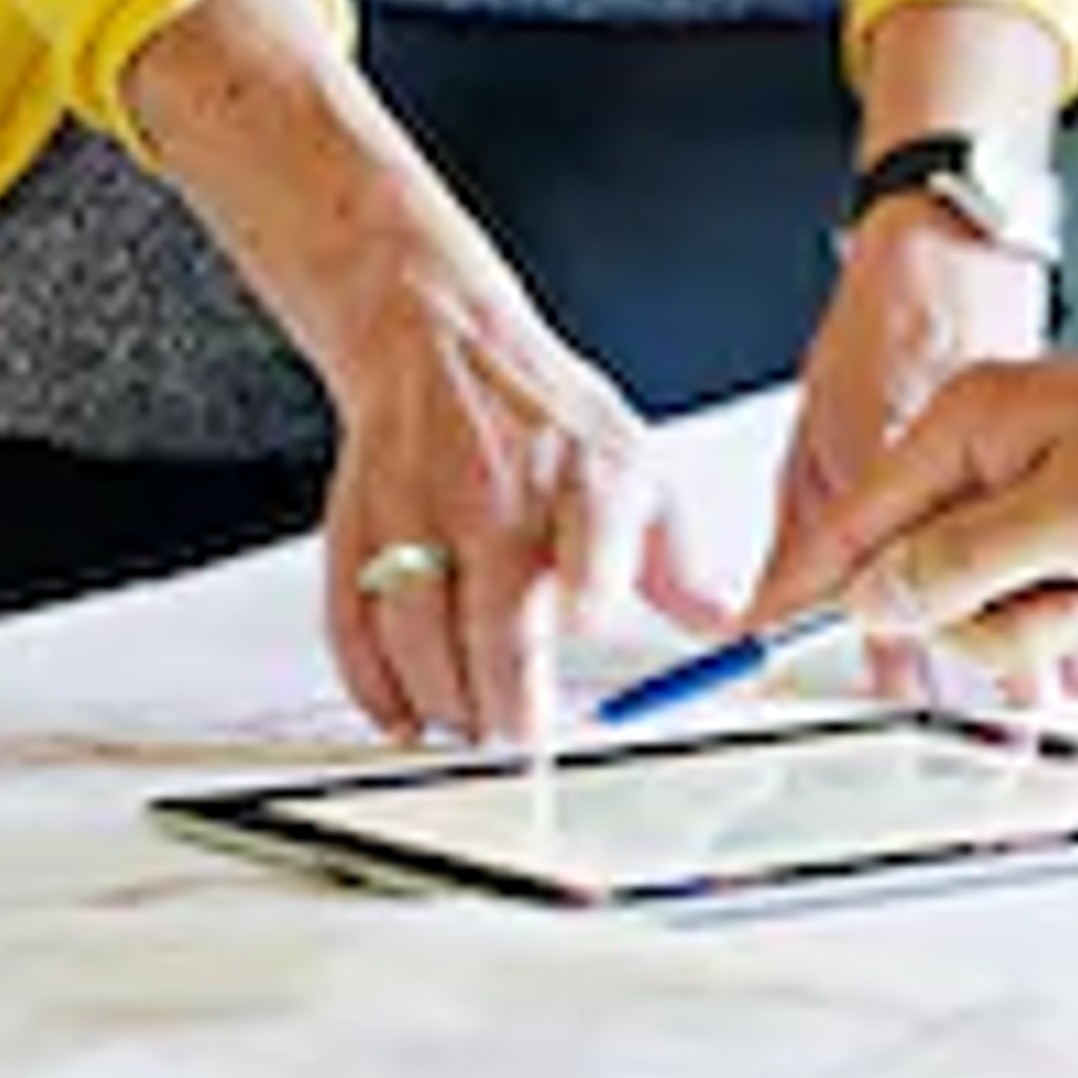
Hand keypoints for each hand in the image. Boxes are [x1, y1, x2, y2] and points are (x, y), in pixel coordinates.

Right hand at [123, 0, 720, 743]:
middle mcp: (496, 497)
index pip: (591, 548)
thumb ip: (678, 561)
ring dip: (443, 699)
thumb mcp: (634, 467)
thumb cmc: (541, 415)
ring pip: (417, 631)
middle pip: (497, 621)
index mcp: (580, 479)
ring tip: (471, 725)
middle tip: (521, 739)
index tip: (587, 633)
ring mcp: (419, 515)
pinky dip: (373, 682)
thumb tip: (725, 630)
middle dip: (509, 700)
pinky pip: (352, 622)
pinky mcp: (356, 530)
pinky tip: (404, 712)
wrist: (432, 338)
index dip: (591, 595)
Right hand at [821, 175, 1077, 695]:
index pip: (854, 520)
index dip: (803, 587)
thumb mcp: (1074, 524)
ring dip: (1046, 630)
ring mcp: (1040, 501)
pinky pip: (1042, 614)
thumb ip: (961, 564)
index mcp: (968, 424)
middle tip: (1067, 595)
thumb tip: (874, 599)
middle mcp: (993, 458)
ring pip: (986, 614)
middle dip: (990, 620)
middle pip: (921, 585)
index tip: (743, 640)